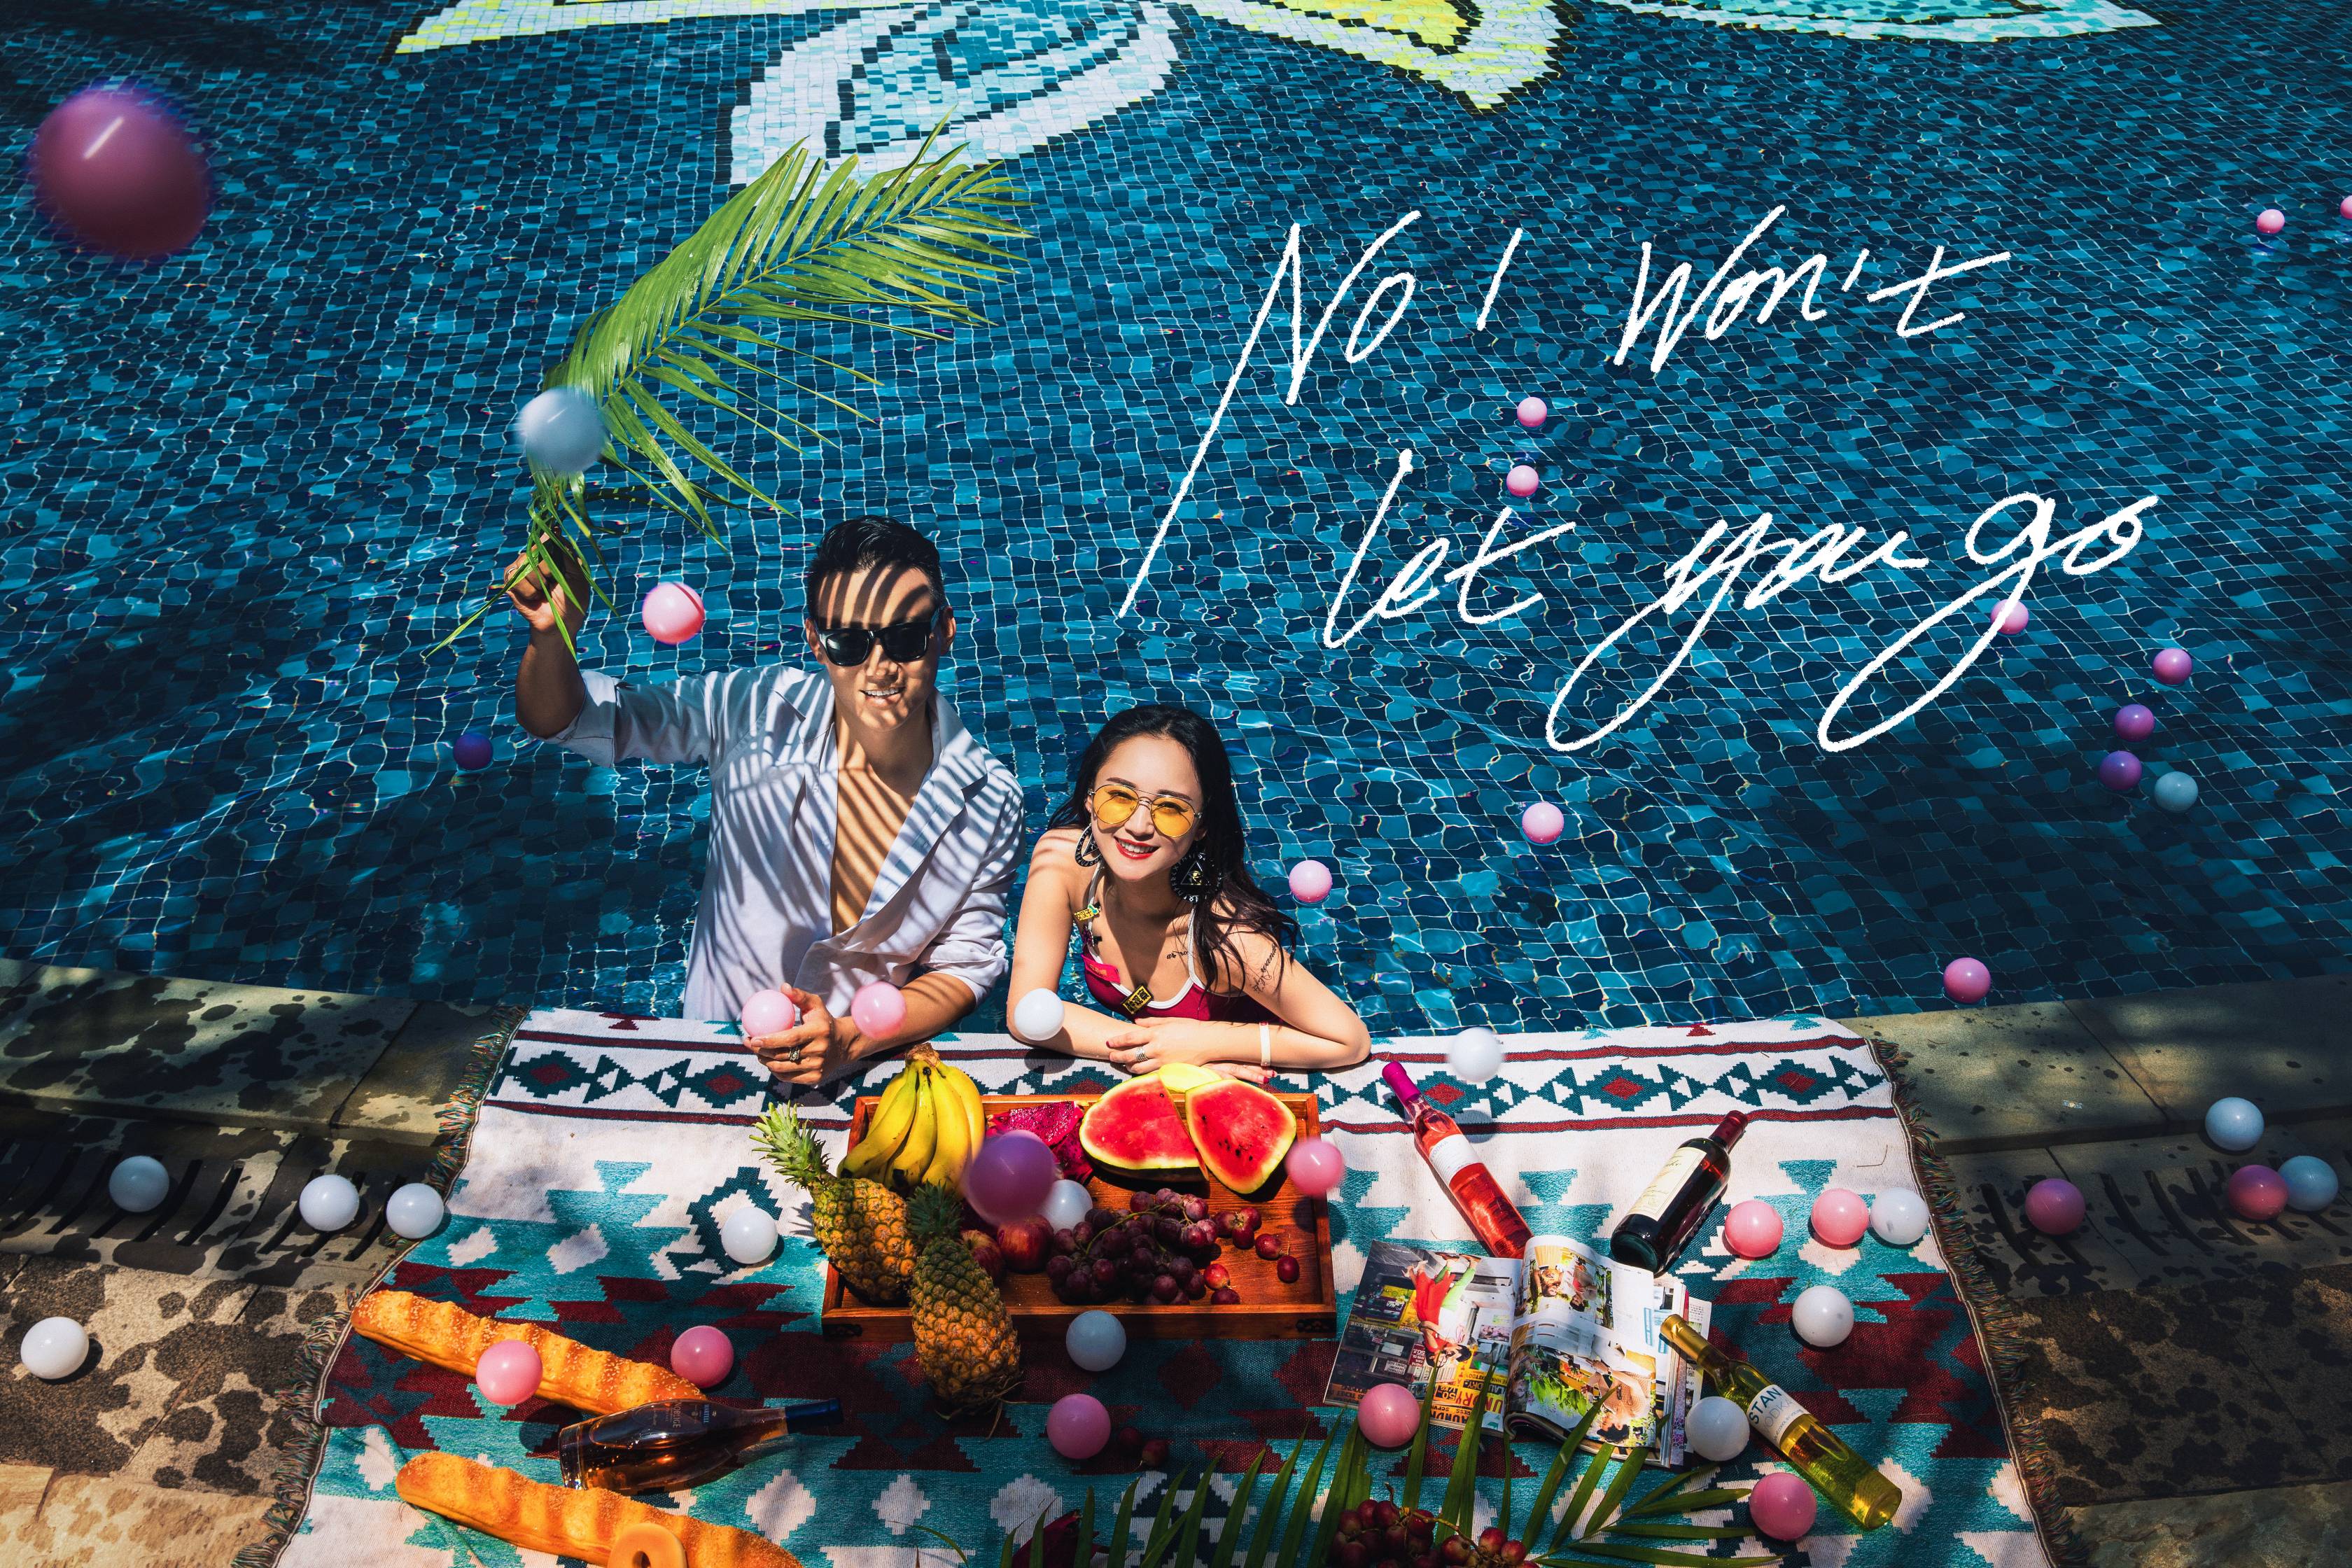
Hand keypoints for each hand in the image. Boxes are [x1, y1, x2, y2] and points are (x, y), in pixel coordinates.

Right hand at [503, 540, 587, 640]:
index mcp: (554, 553)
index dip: (550, 548)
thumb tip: (553, 530)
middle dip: (547, 569)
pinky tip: (535, 597)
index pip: (547, 538)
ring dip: (538, 582)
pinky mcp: (511, 581)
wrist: (561, 623)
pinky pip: (514, 577)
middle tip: (553, 583)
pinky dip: (528, 591)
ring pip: (524, 564)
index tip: (558, 563)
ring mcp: (522, 567)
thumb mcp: (577, 575)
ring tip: (544, 592)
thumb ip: (565, 553)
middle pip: (535, 549)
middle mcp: (536, 557)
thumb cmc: (573, 600)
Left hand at [750, 987, 867, 1087]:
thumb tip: (783, 987)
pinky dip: (775, 1071)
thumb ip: (799, 996)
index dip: (770, 1040)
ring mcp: (818, 1066)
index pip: (790, 1038)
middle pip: (783, 1055)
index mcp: (819, 1031)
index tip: (753, 1037)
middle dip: (761, 1051)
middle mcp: (820, 1050)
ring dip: (765, 1061)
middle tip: (749, 1044)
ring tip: (757, 1053)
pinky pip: (788, 1077)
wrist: (844, 1044)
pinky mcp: (815, 1078)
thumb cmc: (823, 1021)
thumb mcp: (815, 1005)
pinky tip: (768, 1062)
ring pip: (783, 1068)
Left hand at [1102, 1017, 1267, 1082]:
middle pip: (1130, 1054)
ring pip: (1138, 1067)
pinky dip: (1142, 1073)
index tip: (1109, 1042)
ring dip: (1129, 1066)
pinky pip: (1150, 1073)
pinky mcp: (1168, 1069)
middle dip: (1118, 1056)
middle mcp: (1156, 1048)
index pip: (1130, 1038)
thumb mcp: (1170, 1021)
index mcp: (1155, 1033)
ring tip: (1125, 1064)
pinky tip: (1139, 1071)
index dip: (1117, 1041)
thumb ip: (1151, 1023)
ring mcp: (1162, 1060)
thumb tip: (1136, 1022)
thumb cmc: (1190, 1028)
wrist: (1208, 1042)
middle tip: (1111, 1056)